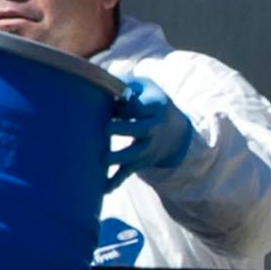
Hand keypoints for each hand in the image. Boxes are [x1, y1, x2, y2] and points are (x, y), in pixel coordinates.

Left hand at [104, 76, 193, 190]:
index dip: (129, 104)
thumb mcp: (144, 87)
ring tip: (103, 160)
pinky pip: (128, 173)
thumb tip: (95, 80)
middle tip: (106, 127)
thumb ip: (123, 83)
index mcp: (156, 107)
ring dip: (120, 157)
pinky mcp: (139, 162)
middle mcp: (154, 129)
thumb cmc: (149, 102)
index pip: (143, 106)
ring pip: (135, 154)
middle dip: (125, 129)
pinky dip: (116, 181)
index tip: (114, 100)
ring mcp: (147, 148)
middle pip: (141, 130)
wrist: (175, 133)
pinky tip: (102, 189)